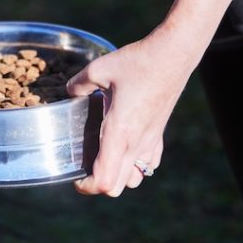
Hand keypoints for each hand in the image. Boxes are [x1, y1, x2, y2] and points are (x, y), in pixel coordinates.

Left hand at [66, 25, 195, 195]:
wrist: (174, 55)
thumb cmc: (138, 62)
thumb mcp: (99, 69)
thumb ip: (79, 84)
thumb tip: (69, 90)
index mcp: (120, 133)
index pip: (105, 181)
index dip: (87, 186)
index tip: (74, 176)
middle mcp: (137, 143)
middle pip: (118, 187)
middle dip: (98, 184)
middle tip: (84, 166)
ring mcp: (151, 140)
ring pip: (136, 178)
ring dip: (118, 175)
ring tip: (103, 158)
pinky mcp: (160, 133)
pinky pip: (149, 163)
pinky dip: (136, 164)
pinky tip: (125, 146)